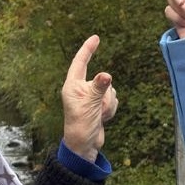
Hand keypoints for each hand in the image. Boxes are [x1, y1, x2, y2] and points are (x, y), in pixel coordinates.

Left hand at [60, 35, 117, 162]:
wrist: (84, 146)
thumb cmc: (80, 125)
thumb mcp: (90, 105)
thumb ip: (99, 88)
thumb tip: (107, 75)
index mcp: (72, 86)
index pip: (80, 62)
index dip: (87, 49)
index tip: (96, 38)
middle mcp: (81, 90)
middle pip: (101, 80)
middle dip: (104, 94)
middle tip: (98, 109)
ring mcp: (91, 98)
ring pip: (110, 90)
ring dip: (108, 103)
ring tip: (99, 115)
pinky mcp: (99, 106)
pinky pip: (112, 99)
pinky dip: (111, 109)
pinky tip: (103, 119)